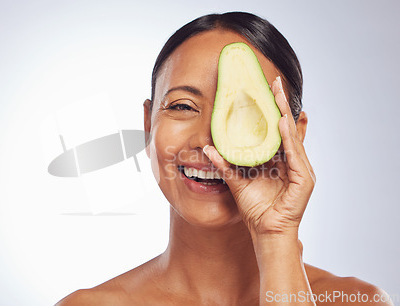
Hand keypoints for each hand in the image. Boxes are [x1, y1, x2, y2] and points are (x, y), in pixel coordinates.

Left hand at [204, 76, 315, 235]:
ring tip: (279, 95)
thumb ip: (224, 164)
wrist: (266, 232)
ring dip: (285, 114)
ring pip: (292, 136)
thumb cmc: (256, 209)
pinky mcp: (304, 179)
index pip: (275, 130)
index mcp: (278, 160)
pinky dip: (289, 138)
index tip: (264, 90)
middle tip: (275, 82)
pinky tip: (282, 123)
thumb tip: (207, 149)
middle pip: (286, 127)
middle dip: (281, 104)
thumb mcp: (237, 181)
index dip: (270, 110)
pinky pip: (295, 154)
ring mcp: (300, 169)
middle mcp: (291, 161)